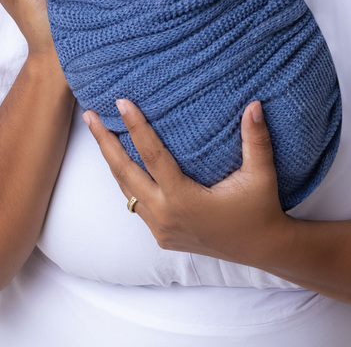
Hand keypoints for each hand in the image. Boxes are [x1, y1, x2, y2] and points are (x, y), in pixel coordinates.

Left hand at [83, 99, 290, 263]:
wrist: (260, 248)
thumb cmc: (259, 209)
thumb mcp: (261, 175)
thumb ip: (256, 139)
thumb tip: (254, 104)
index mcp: (183, 199)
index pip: (151, 155)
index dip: (135, 126)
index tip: (120, 102)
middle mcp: (165, 215)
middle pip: (124, 172)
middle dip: (104, 142)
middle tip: (90, 115)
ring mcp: (160, 228)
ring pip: (125, 190)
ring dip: (112, 162)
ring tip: (100, 134)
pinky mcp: (162, 235)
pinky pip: (136, 204)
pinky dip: (127, 181)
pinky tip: (123, 163)